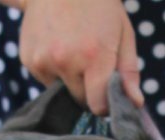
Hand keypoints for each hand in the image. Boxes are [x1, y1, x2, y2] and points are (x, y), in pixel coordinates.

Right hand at [15, 0, 141, 115]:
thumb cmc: (99, 7)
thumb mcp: (123, 33)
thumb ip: (129, 72)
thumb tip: (135, 103)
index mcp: (94, 56)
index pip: (98, 105)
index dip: (105, 104)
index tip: (108, 95)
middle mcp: (66, 61)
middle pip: (80, 100)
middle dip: (88, 89)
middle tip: (91, 63)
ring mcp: (44, 60)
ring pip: (61, 91)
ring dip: (69, 80)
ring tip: (73, 49)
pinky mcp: (29, 59)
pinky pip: (45, 79)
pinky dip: (53, 70)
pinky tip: (57, 45)